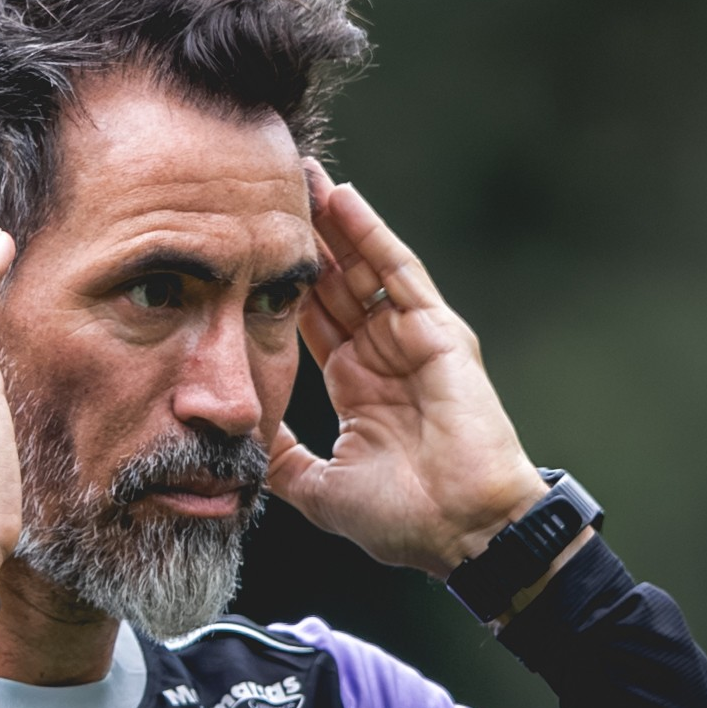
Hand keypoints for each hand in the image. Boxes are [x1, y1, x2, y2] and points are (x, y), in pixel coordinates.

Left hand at [267, 162, 547, 575]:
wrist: (463, 531)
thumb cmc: (405, 519)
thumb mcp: (319, 489)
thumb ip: (282, 459)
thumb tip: (243, 435)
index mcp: (360, 387)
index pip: (315, 320)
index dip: (285, 284)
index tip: (249, 249)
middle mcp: (385, 356)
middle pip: (336, 284)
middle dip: (305, 240)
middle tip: (265, 191)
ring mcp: (414, 340)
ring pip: (364, 268)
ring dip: (333, 222)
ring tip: (299, 176)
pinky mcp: (439, 332)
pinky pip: (399, 273)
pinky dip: (370, 234)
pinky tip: (343, 197)